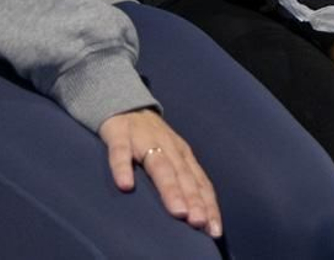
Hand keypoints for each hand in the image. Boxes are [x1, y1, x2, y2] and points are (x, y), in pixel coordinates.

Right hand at [99, 108, 221, 237]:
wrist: (125, 103)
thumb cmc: (150, 138)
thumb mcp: (171, 156)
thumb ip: (182, 180)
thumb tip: (198, 216)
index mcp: (182, 155)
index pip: (200, 182)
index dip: (208, 205)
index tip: (214, 230)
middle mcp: (168, 147)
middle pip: (183, 176)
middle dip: (193, 200)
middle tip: (199, 222)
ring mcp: (144, 140)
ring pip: (159, 166)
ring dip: (170, 188)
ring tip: (177, 211)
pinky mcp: (120, 135)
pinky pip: (120, 152)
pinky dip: (123, 168)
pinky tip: (126, 185)